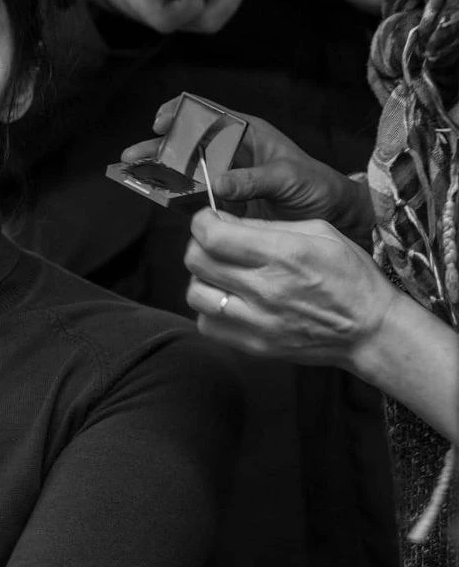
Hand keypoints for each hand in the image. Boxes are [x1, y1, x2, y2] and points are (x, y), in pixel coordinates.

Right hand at [120, 96, 373, 242]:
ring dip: (159, 172)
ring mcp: (225, 175)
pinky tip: (157, 198)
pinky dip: (174, 197)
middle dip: (157, 148)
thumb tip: (216, 183)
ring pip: (185, 169)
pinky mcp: (225, 200)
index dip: (178, 114)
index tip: (159, 124)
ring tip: (133, 177)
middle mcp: (231, 151)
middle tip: (130, 157)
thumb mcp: (289, 178)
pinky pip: (194, 195)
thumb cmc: (318, 187)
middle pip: (185, 142)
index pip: (204, 113)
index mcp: (246, 132)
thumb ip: (252, 180)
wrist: (336, 216)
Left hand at [183, 211, 397, 368]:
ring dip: (202, 279)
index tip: (209, 220)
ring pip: (194, 294)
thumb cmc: (350, 276)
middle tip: (216, 244)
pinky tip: (230, 301)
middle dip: (199, 244)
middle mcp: (265, 289)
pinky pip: (207, 325)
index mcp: (283, 254)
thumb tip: (223, 220)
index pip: (212, 235)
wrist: (372, 331)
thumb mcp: (320, 232)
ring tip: (222, 275)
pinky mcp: (255, 346)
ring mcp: (258, 322)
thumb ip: (267, 225)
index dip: (201, 222)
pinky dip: (211, 310)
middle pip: (196, 261)